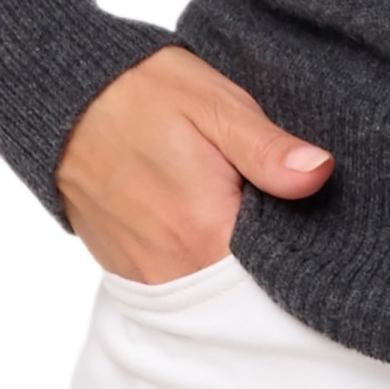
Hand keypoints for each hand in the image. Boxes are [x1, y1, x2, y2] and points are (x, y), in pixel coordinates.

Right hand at [55, 46, 334, 282]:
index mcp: (205, 232)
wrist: (67, 100)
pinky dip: (206, 266)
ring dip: (241, 267)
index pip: (279, 275)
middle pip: (247, 292)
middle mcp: (174, 270)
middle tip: (291, 217)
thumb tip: (321, 173)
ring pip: (216, 293)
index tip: (322, 227)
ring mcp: (147, 276)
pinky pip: (183, 286)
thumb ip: (268, 149)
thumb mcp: (216, 106)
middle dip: (276, 266)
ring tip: (257, 220)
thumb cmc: (145, 95)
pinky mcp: (129, 272)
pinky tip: (219, 228)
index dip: (307, 255)